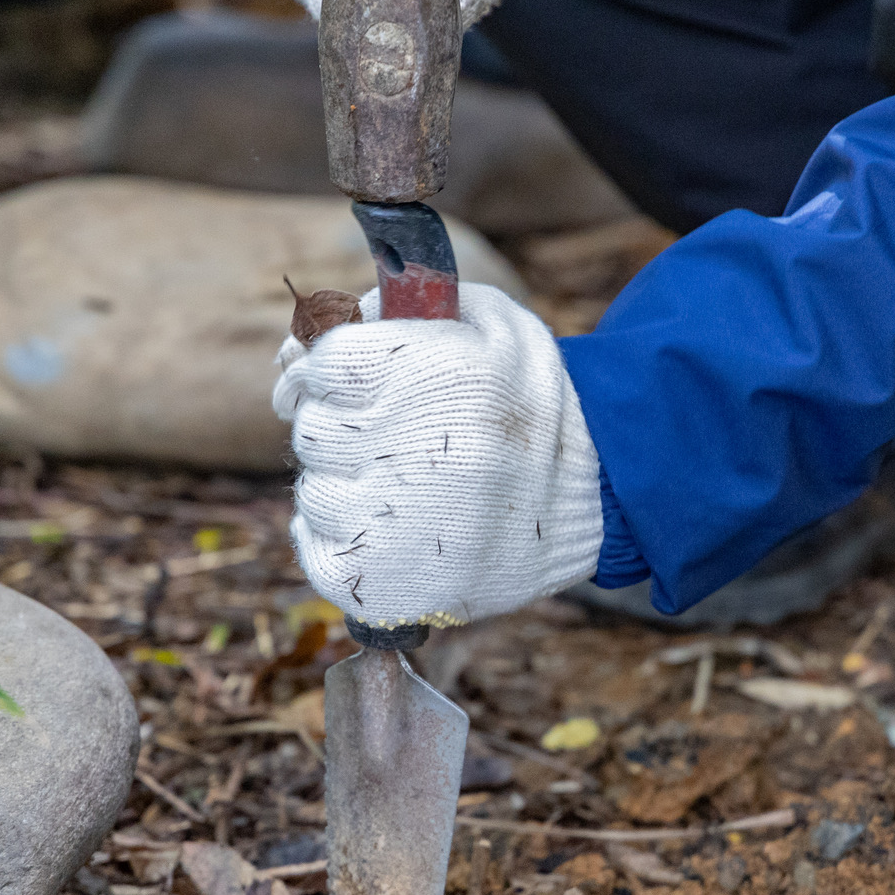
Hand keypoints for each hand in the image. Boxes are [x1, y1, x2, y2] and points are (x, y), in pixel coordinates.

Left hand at [274, 284, 602, 628]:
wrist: (597, 498)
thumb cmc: (528, 404)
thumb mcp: (488, 322)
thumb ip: (395, 308)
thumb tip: (297, 345)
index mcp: (440, 379)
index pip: (323, 363)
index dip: (325, 368)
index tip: (340, 380)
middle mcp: (416, 454)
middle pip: (315, 430)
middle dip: (343, 426)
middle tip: (390, 436)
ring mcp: (398, 528)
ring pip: (316, 492)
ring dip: (346, 484)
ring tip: (404, 486)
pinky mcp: (387, 586)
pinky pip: (318, 552)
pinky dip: (337, 539)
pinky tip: (384, 526)